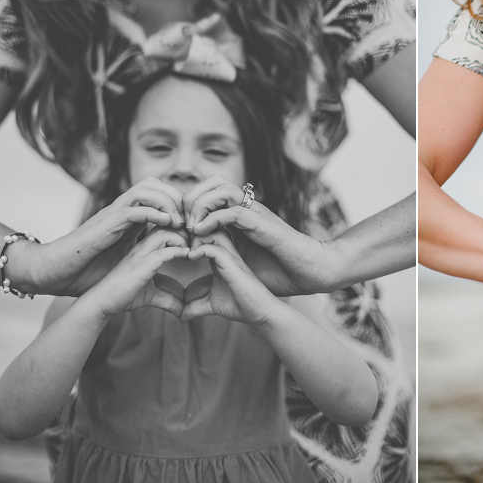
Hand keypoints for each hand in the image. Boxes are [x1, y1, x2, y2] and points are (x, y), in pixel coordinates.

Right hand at [20, 178, 184, 295]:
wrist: (55, 275)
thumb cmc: (89, 275)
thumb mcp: (132, 273)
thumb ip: (156, 275)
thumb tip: (182, 300)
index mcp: (130, 220)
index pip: (160, 196)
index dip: (181, 205)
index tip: (197, 225)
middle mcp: (122, 212)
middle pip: (155, 184)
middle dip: (177, 197)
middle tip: (192, 219)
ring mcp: (113, 215)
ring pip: (145, 188)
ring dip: (167, 200)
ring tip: (181, 221)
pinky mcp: (105, 225)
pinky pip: (132, 208)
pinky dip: (151, 211)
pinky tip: (166, 222)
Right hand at [85, 228, 189, 319]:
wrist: (101, 303)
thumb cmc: (123, 296)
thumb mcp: (152, 295)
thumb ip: (169, 298)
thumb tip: (184, 310)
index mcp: (146, 248)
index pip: (168, 227)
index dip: (185, 230)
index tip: (197, 243)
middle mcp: (143, 246)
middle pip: (168, 223)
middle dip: (187, 230)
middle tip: (198, 245)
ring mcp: (140, 253)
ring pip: (166, 232)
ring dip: (184, 239)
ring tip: (193, 251)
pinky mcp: (140, 264)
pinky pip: (163, 250)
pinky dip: (179, 251)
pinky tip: (188, 257)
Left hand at [181, 230, 278, 324]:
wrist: (261, 313)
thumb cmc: (240, 306)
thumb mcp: (210, 305)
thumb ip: (194, 306)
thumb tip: (178, 316)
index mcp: (219, 257)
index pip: (202, 235)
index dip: (186, 236)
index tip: (172, 246)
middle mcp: (226, 252)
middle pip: (208, 225)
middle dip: (190, 230)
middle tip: (177, 244)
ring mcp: (231, 256)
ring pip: (212, 230)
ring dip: (195, 237)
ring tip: (185, 251)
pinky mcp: (233, 264)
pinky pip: (215, 246)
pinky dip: (200, 248)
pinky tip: (191, 257)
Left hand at [183, 175, 335, 294]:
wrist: (309, 274)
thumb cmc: (279, 275)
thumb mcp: (235, 273)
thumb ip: (211, 277)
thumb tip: (184, 300)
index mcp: (239, 217)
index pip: (208, 193)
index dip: (187, 204)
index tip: (173, 228)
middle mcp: (247, 210)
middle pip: (212, 182)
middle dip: (190, 198)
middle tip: (178, 223)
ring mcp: (256, 214)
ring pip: (222, 187)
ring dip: (200, 203)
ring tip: (189, 226)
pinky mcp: (264, 224)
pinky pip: (235, 210)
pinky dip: (214, 217)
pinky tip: (201, 232)